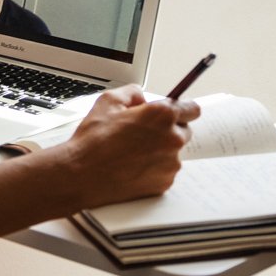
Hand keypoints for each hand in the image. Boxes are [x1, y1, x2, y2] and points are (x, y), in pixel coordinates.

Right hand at [60, 87, 199, 208]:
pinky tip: (133, 166)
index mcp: (162, 115)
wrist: (83, 175)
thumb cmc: (94, 139)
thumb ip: (132, 93)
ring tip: (132, 152)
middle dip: (167, 130)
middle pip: (184, 131)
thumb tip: (142, 98)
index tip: (176, 112)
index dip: (182, 109)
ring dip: (160, 150)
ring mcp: (170, 164)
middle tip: (143, 133)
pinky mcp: (165, 183)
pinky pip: (165, 171)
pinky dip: (154, 168)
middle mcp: (172, 139)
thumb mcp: (108, 101)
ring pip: (173, 152)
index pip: (192, 109)